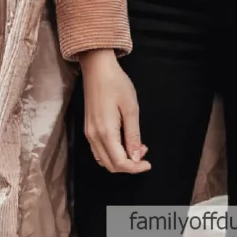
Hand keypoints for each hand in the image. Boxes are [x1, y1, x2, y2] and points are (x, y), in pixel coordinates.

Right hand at [79, 48, 150, 173]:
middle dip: (129, 165)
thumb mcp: (131, 108)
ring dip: (120, 160)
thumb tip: (136, 157)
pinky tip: (122, 142)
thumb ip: (133, 135)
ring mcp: (89, 133)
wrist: (97, 68)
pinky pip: (98, 150)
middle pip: (110, 165)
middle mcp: (94, 136)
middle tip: (143, 152)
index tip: (148, 163)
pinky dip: (111, 153)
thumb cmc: (116, 84)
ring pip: (103, 160)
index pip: (120, 163)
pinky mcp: (88, 128)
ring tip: (135, 146)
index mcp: (105, 132)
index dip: (135, 168)